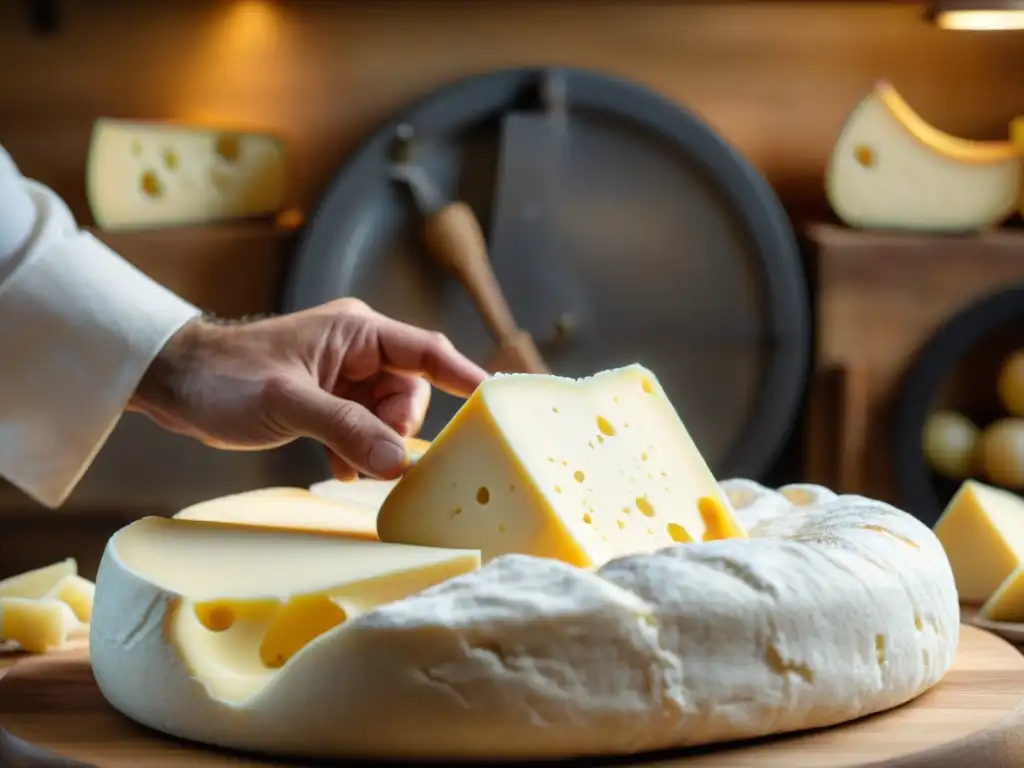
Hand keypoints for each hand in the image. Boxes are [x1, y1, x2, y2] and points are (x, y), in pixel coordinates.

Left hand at [128, 298, 487, 481]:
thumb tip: (398, 462)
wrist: (176, 384)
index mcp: (357, 331)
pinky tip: (338, 467)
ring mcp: (344, 375)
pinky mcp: (330, 398)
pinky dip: (357, 449)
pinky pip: (365, 427)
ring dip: (374, 443)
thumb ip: (345, 429)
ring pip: (388, 415)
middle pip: (411, 392)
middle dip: (396, 428)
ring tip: (345, 464)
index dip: (464, 375)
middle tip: (375, 455)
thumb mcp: (289, 403)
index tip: (497, 400)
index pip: (426, 350)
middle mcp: (358, 349)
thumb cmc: (226, 378)